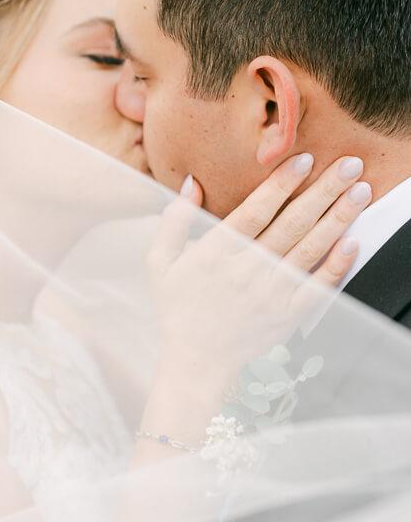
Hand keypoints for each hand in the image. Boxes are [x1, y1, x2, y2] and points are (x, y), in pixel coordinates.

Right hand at [149, 155, 369, 381]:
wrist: (197, 362)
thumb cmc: (178, 307)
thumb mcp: (160, 262)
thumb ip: (174, 220)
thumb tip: (193, 182)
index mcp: (215, 253)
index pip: (255, 210)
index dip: (281, 183)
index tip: (305, 159)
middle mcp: (246, 271)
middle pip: (292, 224)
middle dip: (324, 190)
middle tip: (350, 164)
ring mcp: (270, 295)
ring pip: (310, 249)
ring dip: (338, 218)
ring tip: (360, 192)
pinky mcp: (287, 317)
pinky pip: (317, 288)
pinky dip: (337, 266)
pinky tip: (353, 242)